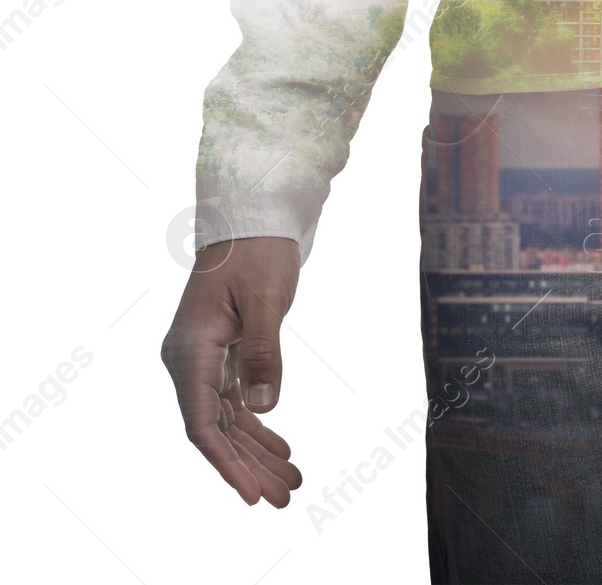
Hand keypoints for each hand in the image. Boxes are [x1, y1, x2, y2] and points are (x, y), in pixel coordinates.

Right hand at [160, 237, 303, 506]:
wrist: (252, 221)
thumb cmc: (257, 255)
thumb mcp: (266, 302)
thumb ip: (264, 353)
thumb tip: (264, 407)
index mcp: (190, 351)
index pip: (203, 423)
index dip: (226, 463)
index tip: (249, 494)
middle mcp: (190, 361)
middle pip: (217, 430)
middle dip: (250, 467)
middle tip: (285, 499)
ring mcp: (205, 360)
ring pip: (229, 420)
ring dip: (258, 452)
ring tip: (292, 483)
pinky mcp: (223, 355)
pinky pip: (236, 402)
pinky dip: (259, 426)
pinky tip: (283, 449)